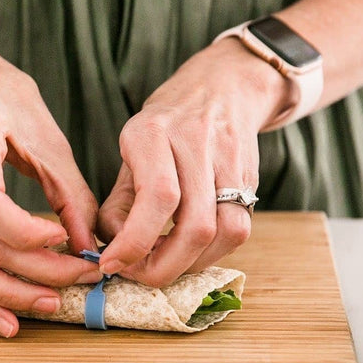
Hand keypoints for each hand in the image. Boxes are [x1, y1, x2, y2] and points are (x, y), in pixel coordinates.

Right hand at [0, 46, 100, 336]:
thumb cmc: (10, 105)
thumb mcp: (49, 140)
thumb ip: (70, 195)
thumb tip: (89, 248)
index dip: (26, 233)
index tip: (65, 240)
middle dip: (33, 271)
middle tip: (79, 279)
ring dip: (5, 294)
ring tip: (50, 307)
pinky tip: (8, 319)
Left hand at [97, 38, 291, 285]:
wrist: (222, 87)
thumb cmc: (165, 124)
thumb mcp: (129, 150)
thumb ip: (117, 202)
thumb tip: (111, 250)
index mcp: (153, 132)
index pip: (157, 197)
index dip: (135, 242)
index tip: (112, 265)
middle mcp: (196, 143)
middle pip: (195, 224)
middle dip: (163, 266)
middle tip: (137, 275)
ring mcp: (230, 160)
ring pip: (225, 232)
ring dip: (191, 264)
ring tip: (163, 264)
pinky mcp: (251, 178)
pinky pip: (239, 228)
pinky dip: (212, 253)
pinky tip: (188, 252)